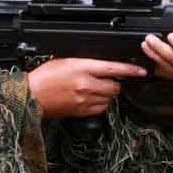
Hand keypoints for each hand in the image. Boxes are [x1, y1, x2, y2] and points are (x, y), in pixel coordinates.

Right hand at [27, 58, 146, 118]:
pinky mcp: (82, 112)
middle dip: (115, 83)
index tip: (142, 70)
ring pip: (109, 98)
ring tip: (97, 89)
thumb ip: (86, 62)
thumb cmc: (45, 76)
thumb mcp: (66, 60)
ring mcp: (85, 100)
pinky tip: (92, 98)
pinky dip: (101, 103)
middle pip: (115, 86)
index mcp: (82, 68)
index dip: (130, 70)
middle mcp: (86, 85)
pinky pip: (101, 108)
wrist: (31, 95)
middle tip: (108, 80)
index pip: (113, 68)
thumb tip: (103, 64)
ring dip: (108, 94)